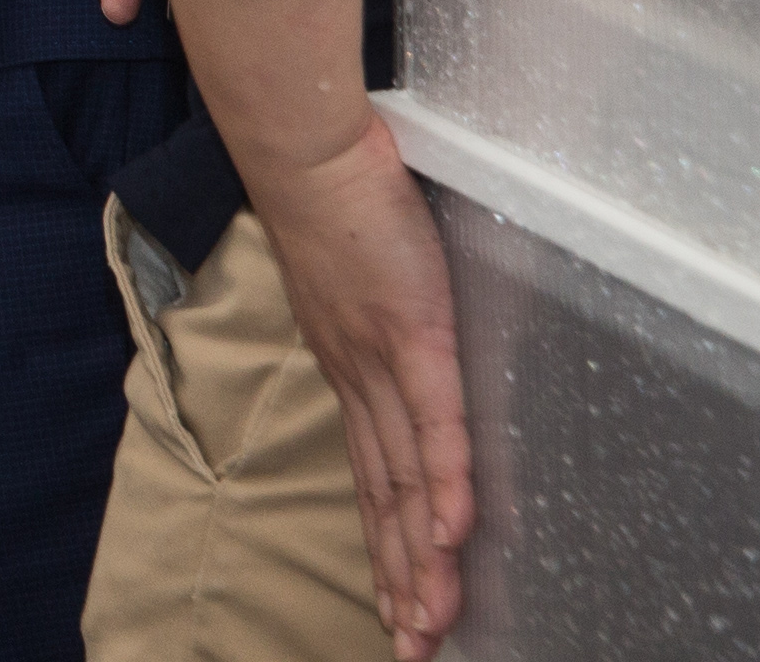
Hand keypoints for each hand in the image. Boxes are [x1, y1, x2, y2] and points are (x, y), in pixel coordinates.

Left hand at [259, 112, 476, 658]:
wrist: (304, 148)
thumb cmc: (339, 200)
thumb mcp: (361, 280)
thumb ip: (385, 322)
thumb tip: (406, 341)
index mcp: (347, 369)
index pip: (370, 477)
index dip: (387, 545)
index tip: (396, 607)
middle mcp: (358, 379)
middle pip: (385, 499)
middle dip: (402, 580)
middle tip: (413, 650)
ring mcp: (383, 360)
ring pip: (406, 480)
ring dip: (423, 557)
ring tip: (433, 625)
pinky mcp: (413, 332)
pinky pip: (434, 422)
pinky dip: (445, 482)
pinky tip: (455, 535)